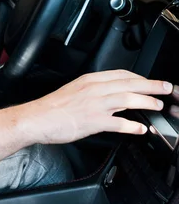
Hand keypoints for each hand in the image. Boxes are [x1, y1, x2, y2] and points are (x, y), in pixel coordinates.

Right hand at [0, 70, 174, 161]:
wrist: (37, 118)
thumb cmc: (52, 107)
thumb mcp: (73, 91)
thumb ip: (92, 91)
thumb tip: (110, 96)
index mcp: (89, 80)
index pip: (121, 74)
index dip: (139, 77)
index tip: (149, 80)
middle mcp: (94, 89)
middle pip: (129, 83)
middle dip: (151, 85)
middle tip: (166, 87)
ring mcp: (95, 105)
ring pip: (128, 98)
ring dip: (147, 101)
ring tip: (158, 106)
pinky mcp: (94, 121)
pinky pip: (119, 123)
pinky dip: (133, 126)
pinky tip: (141, 129)